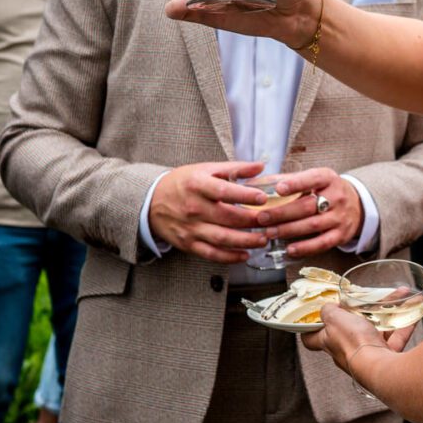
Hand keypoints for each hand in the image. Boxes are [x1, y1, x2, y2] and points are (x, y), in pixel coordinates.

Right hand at [148, 160, 271, 262]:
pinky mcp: (188, 243)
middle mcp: (193, 208)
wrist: (151, 201)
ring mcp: (190, 228)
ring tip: (264, 239)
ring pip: (222, 238)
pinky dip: (229, 257)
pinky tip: (245, 254)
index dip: (245, 195)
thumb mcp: (205, 169)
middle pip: (227, 217)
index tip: (264, 198)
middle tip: (271, 221)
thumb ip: (234, 168)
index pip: (223, 191)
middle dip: (252, 221)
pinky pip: (211, 253)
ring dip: (246, 241)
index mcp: (197, 185)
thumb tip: (260, 166)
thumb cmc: (184, 183)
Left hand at [258, 167, 364, 258]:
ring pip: (313, 225)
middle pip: (308, 206)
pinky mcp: (341, 234)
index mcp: (328, 179)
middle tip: (262, 217)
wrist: (357, 204)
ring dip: (289, 230)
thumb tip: (256, 183)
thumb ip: (288, 179)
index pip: (313, 179)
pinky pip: (322, 243)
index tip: (278, 189)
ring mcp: (340, 217)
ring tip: (270, 233)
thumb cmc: (326, 191)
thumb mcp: (314, 179)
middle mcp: (337, 197)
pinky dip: (305, 248)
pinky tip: (290, 249)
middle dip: (283, 213)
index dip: (296, 184)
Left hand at [300, 302, 414, 368]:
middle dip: (358, 316)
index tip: (314, 318)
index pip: (311, 340)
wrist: (379, 366)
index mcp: (329, 343)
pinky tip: (412, 309)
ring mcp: (368, 355)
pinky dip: (404, 323)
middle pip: (349, 333)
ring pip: (377, 331)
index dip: (310, 329)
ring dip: (388, 314)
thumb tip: (326, 307)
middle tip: (364, 303)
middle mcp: (347, 351)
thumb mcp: (334, 319)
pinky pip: (396, 337)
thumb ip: (328, 310)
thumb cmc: (353, 344)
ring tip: (398, 298)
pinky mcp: (387, 357)